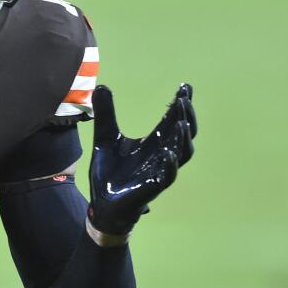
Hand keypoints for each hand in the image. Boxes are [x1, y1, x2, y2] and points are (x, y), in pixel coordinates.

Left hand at [87, 84, 196, 235]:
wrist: (102, 202)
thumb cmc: (110, 172)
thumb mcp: (105, 137)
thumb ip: (106, 113)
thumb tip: (102, 85)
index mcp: (153, 143)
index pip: (171, 120)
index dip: (180, 105)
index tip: (185, 86)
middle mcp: (161, 155)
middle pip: (183, 134)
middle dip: (186, 116)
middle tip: (184, 99)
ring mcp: (159, 171)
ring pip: (182, 154)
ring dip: (183, 139)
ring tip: (182, 122)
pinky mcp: (151, 188)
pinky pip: (167, 177)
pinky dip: (170, 165)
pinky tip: (169, 153)